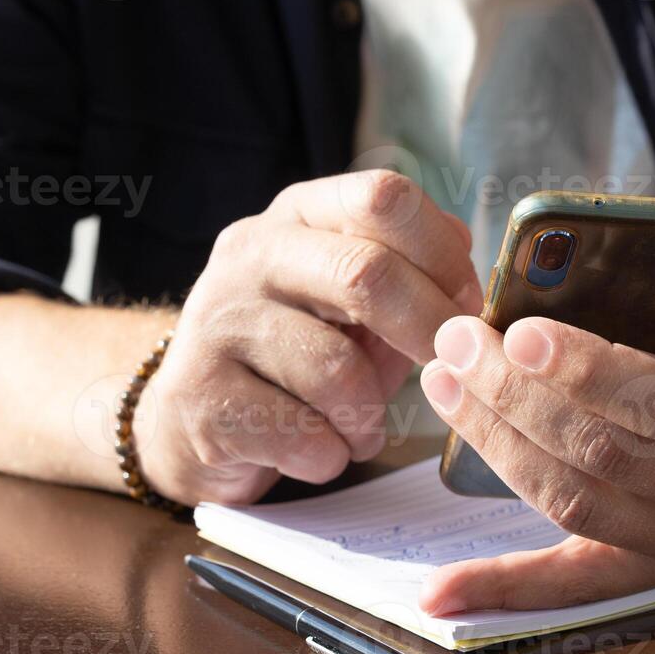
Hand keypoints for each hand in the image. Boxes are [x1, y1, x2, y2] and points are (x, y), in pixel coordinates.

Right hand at [138, 171, 481, 505]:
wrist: (186, 416)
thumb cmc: (295, 356)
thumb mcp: (351, 302)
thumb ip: (410, 273)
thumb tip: (466, 252)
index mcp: (297, 217)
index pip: (382, 198)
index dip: (442, 254)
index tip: (468, 305)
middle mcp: (250, 256)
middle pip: (364, 275)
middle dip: (426, 330)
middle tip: (444, 368)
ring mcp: (217, 324)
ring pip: (337, 372)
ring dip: (369, 416)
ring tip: (360, 427)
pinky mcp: (200, 398)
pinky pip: (305, 435)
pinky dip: (331, 455)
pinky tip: (317, 450)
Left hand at [415, 223, 654, 613]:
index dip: (588, 374)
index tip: (519, 333)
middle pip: (605, 455)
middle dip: (518, 399)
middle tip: (459, 342)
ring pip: (577, 504)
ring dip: (498, 448)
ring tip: (445, 386)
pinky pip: (578, 583)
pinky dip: (507, 587)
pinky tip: (442, 590)